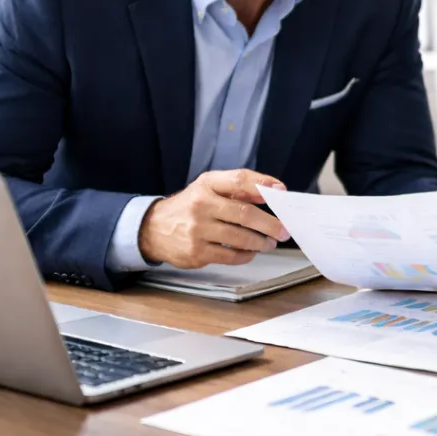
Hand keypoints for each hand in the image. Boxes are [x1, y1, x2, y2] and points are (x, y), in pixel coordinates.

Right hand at [139, 169, 289, 267]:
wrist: (153, 229)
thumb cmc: (190, 206)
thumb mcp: (208, 189)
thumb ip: (238, 189)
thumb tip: (270, 193)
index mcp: (206, 184)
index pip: (238, 179)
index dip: (263, 184)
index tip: (281, 192)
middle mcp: (201, 204)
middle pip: (244, 214)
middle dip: (270, 224)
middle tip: (284, 230)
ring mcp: (197, 230)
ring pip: (240, 238)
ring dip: (261, 242)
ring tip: (270, 243)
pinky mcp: (196, 252)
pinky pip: (230, 256)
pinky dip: (246, 255)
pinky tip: (251, 251)